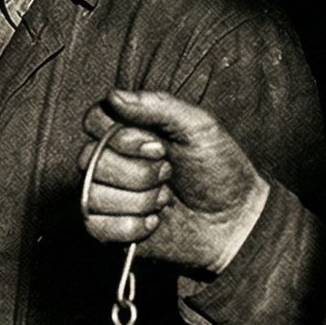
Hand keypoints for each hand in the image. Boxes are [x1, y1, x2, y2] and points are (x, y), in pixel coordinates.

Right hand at [80, 89, 270, 275]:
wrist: (235, 220)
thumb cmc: (219, 170)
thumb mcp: (198, 127)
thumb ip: (157, 106)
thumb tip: (114, 95)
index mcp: (128, 131)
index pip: (94, 121)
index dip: (122, 136)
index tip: (158, 145)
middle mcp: (112, 161)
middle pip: (90, 159)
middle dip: (138, 172)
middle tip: (168, 173)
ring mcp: (107, 195)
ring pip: (94, 194)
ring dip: (140, 200)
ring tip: (165, 200)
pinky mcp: (108, 229)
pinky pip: (97, 226)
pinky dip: (131, 226)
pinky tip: (155, 222)